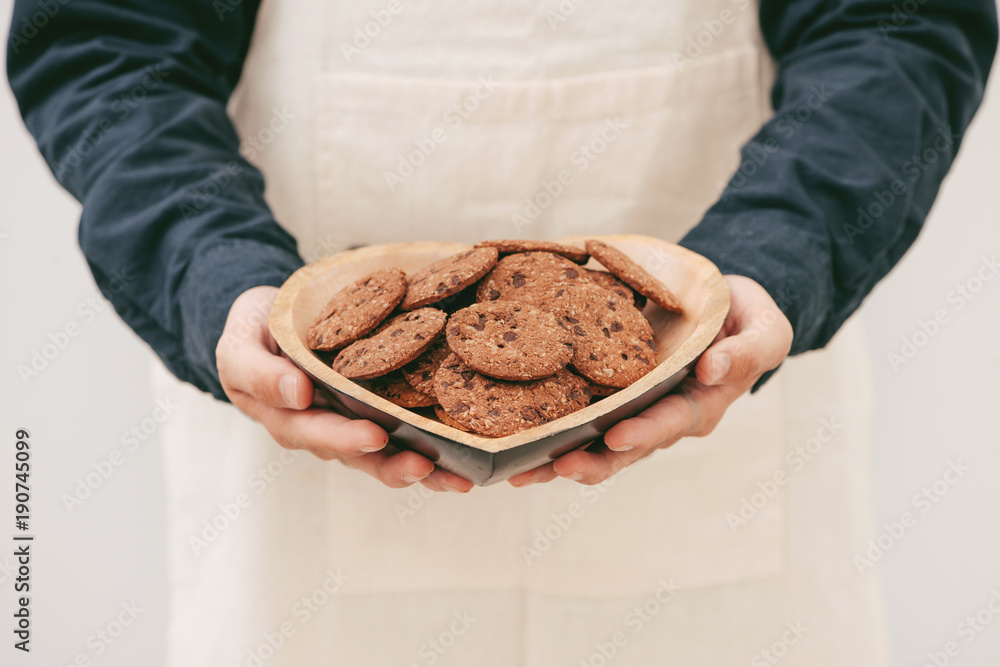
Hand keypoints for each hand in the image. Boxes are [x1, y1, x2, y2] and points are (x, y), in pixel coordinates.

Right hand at [217, 286, 473, 492]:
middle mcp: (326, 430)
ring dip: (425, 469)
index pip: (318, 433)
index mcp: (290, 419)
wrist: (272, 319)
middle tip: (426, 466)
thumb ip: (258, 372)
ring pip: (390, 455)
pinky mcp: (380, 411)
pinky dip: (437, 444)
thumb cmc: (254, 331)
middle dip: (395, 465)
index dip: (346, 438)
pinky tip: (470, 453)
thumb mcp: (239, 346)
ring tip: (460, 477)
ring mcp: (354, 424)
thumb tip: (297, 394)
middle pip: (362, 456)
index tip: (375, 437)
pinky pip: (408, 432)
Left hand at [508, 275, 792, 486]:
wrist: (719, 308)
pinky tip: (514, 441)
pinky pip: (579, 420)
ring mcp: (633, 412)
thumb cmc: (744, 318)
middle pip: (626, 449)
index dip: (644, 433)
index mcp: (700, 405)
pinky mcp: (609, 399)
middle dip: (593, 462)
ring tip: (521, 471)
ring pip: (596, 445)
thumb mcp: (764, 327)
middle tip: (557, 467)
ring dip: (560, 460)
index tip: (616, 438)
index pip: (670, 423)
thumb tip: (714, 368)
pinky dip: (549, 433)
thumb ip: (749, 349)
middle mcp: (662, 418)